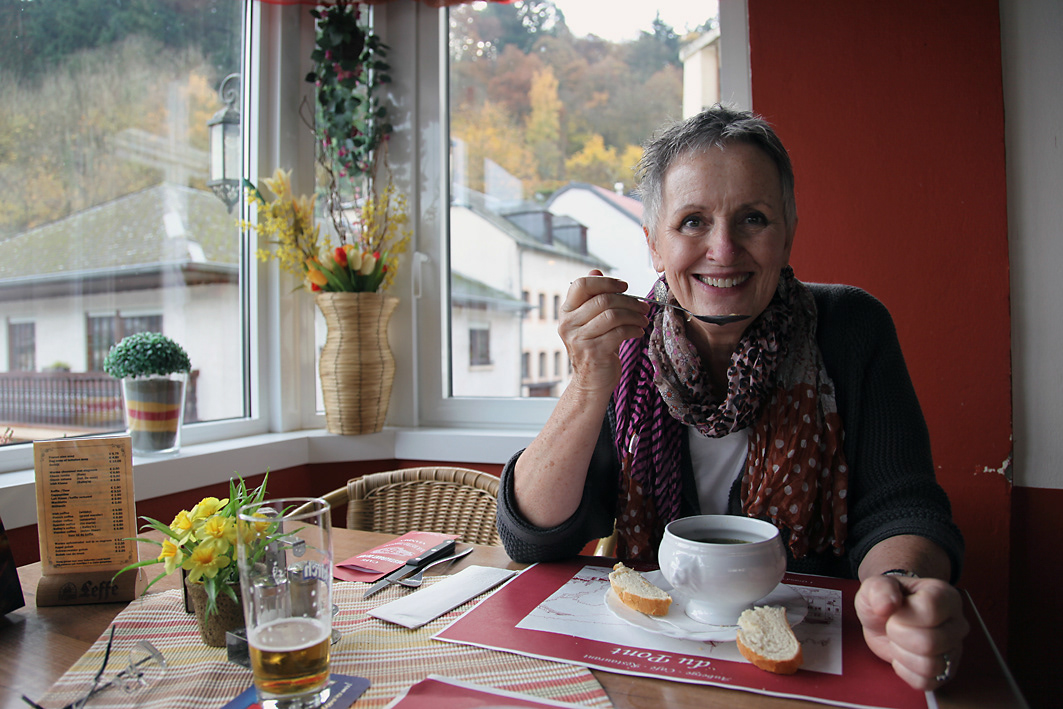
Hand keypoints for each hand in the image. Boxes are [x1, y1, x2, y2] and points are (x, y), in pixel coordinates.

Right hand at [559, 270, 649, 393]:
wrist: (591, 382)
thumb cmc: (594, 348)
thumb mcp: (590, 320)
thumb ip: (592, 297)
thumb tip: (596, 271)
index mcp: (566, 311)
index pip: (582, 285)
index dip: (606, 282)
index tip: (624, 287)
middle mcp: (568, 323)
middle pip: (603, 299)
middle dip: (629, 301)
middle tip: (643, 307)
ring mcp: (579, 338)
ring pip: (613, 315)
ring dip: (634, 315)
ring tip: (643, 320)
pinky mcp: (593, 351)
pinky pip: (619, 332)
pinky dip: (634, 330)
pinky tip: (638, 332)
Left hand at [854, 574, 969, 689]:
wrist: (885, 617)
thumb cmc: (885, 599)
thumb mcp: (875, 586)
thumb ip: (879, 589)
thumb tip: (887, 605)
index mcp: (945, 596)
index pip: (930, 610)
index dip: (904, 615)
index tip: (895, 609)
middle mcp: (957, 623)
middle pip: (930, 642)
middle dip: (899, 635)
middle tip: (893, 625)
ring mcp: (954, 650)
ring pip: (930, 666)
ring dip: (902, 654)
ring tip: (898, 640)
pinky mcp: (946, 672)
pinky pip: (926, 683)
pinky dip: (905, 671)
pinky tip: (902, 654)